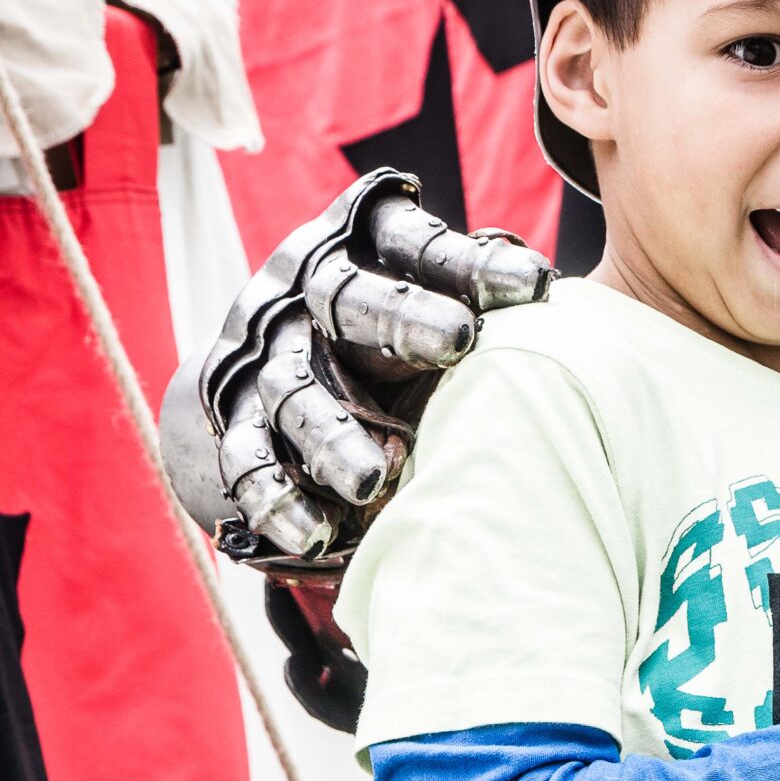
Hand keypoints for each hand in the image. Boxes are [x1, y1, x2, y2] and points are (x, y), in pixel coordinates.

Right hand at [160, 170, 552, 567]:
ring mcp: (262, 357)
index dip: (475, 263)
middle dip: (402, 319)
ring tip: (370, 481)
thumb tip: (543, 290)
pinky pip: (247, 460)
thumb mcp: (436, 293)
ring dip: (331, 437)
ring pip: (293, 390)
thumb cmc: (400, 321)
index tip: (535, 285)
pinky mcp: (235, 420)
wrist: (286, 349)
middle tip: (460, 339)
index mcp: (360, 250)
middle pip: (348, 299)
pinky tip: (318, 534)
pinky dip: (278, 499)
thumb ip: (481, 289)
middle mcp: (301, 293)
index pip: (418, 246)